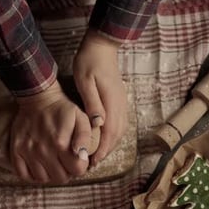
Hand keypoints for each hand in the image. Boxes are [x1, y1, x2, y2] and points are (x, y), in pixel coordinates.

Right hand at [10, 81, 91, 183]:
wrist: (38, 98)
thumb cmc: (63, 110)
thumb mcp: (81, 118)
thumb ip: (85, 138)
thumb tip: (82, 156)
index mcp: (61, 143)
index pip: (77, 170)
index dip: (80, 166)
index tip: (77, 159)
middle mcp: (43, 150)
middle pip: (60, 178)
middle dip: (67, 172)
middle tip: (65, 161)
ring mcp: (27, 151)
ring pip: (42, 179)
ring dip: (50, 174)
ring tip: (53, 163)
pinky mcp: (16, 150)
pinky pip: (23, 174)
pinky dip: (32, 175)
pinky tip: (39, 166)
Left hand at [73, 29, 127, 164]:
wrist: (102, 46)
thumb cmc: (89, 62)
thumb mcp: (86, 81)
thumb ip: (92, 103)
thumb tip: (99, 124)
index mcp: (112, 102)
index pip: (110, 132)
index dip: (103, 149)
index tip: (92, 161)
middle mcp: (120, 105)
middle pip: (117, 135)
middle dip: (107, 151)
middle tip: (94, 163)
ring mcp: (122, 102)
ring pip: (120, 130)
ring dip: (111, 144)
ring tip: (99, 154)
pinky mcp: (120, 100)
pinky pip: (120, 122)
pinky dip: (114, 134)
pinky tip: (105, 137)